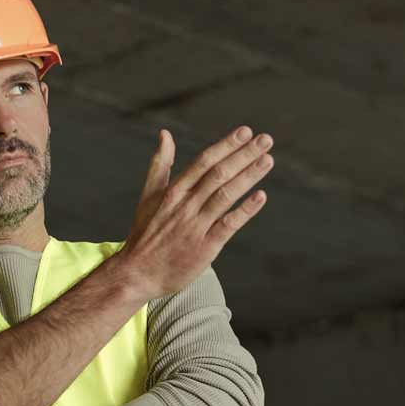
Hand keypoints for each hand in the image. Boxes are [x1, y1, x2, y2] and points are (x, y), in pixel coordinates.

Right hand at [114, 126, 271, 299]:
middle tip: (266, 140)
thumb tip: (165, 134)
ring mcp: (195, 226)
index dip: (226, 145)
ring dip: (248, 176)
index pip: (204, 162)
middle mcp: (185, 205)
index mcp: (173, 191)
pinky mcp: (205, 247)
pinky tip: (261, 196)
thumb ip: (160, 164)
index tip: (246, 132)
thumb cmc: (145, 234)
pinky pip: (228, 225)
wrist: (137, 273)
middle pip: (218, 174)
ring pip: (225, 195)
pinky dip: (245, 210)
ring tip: (268, 160)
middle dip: (244, 155)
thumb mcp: (149, 195)